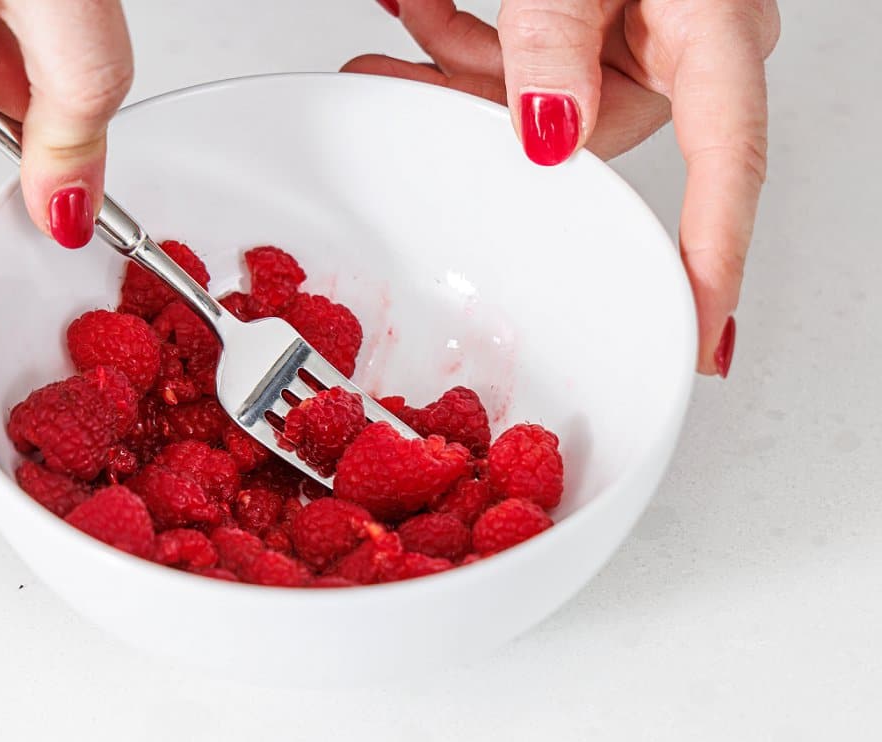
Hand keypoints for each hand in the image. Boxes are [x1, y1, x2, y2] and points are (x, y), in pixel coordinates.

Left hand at [349, 0, 779, 376]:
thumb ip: (557, 37)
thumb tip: (547, 136)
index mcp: (713, 33)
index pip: (724, 171)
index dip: (712, 261)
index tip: (701, 337)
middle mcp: (686, 44)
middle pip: (584, 134)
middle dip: (480, 119)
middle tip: (396, 90)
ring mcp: (641, 32)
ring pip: (540, 97)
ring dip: (456, 68)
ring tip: (388, 34)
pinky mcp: (598, 18)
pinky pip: (530, 52)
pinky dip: (466, 32)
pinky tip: (416, 5)